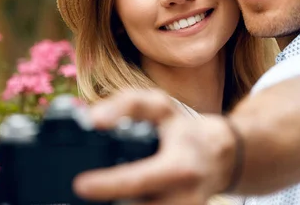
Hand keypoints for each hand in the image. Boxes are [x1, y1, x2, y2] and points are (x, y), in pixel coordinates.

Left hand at [72, 89, 237, 204]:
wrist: (218, 156)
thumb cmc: (183, 130)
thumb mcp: (160, 106)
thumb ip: (128, 104)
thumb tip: (93, 120)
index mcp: (179, 166)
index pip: (140, 179)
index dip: (109, 184)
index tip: (80, 184)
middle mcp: (183, 197)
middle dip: (108, 199)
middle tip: (80, 189)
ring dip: (115, 204)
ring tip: (94, 193)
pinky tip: (116, 198)